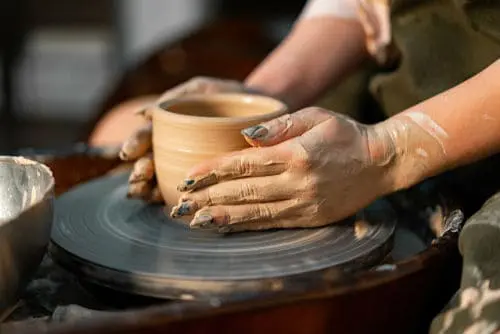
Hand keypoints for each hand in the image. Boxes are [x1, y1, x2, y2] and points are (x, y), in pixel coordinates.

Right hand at [119, 76, 256, 201]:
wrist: (265, 108)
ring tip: (144, 191)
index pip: (147, 136)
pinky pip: (189, 194)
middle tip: (140, 175)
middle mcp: (173, 149)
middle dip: (140, 171)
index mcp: (170, 127)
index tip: (130, 152)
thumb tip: (141, 113)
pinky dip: (174, 200)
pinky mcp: (206, 183)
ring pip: (161, 181)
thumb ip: (177, 96)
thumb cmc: (231, 96)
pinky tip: (167, 205)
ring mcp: (187, 167)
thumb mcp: (203, 89)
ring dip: (149, 188)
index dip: (136, 144)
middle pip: (150, 162)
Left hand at [170, 107, 397, 232]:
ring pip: (254, 213)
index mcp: (296, 154)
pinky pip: (272, 223)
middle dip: (208, 198)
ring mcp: (304, 204)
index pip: (244, 163)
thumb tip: (245, 137)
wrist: (382, 163)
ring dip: (221, 217)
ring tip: (194, 221)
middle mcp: (298, 183)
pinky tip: (226, 226)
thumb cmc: (346, 135)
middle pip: (243, 191)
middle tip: (179, 204)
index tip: (189, 176)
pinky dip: (246, 225)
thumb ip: (279, 126)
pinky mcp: (310, 219)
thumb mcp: (316, 116)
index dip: (213, 170)